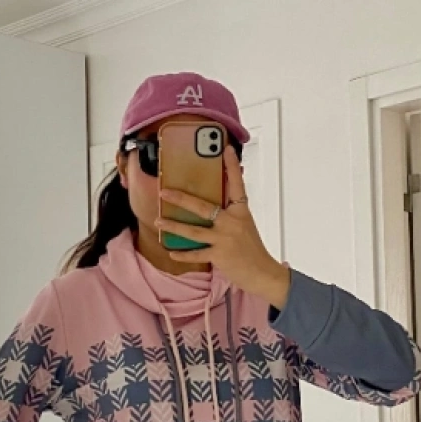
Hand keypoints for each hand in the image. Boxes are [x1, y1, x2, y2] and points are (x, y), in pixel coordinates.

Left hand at [158, 145, 291, 308]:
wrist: (262, 272)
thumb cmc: (252, 249)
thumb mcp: (245, 225)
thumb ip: (232, 212)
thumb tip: (217, 200)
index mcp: (241, 211)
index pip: (237, 184)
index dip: (232, 166)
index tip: (226, 149)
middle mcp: (232, 222)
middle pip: (203, 207)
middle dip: (181, 198)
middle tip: (164, 191)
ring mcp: (225, 239)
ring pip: (193, 231)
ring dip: (174, 227)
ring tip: (158, 222)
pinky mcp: (219, 255)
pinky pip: (196, 254)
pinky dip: (183, 254)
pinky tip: (171, 251)